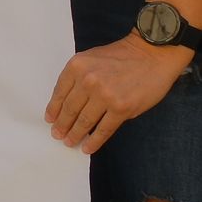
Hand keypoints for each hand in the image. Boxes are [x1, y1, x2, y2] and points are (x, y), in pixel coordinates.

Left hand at [46, 34, 190, 153]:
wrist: (152, 54)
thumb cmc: (122, 56)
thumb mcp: (91, 58)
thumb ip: (77, 76)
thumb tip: (66, 101)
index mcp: (77, 66)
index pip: (59, 93)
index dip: (53, 110)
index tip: (50, 120)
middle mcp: (88, 81)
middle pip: (70, 109)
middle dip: (62, 125)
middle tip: (57, 135)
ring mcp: (105, 96)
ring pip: (84, 122)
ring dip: (75, 134)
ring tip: (69, 142)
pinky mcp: (121, 109)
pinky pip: (103, 130)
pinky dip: (94, 141)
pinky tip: (87, 148)